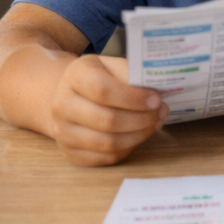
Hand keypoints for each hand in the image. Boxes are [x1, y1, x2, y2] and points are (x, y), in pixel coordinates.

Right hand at [48, 55, 167, 165]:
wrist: (72, 94)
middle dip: (141, 119)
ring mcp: (62, 131)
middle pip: (107, 120)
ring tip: (153, 124)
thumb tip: (158, 94)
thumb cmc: (101, 77)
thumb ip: (133, 76)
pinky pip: (104, 158)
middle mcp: (62, 104)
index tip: (156, 100)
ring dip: (138, 136)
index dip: (133, 98)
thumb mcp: (115, 65)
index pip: (103, 90)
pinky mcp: (69, 152)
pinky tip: (137, 136)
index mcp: (75, 76)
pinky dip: (127, 149)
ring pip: (106, 143)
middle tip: (161, 113)